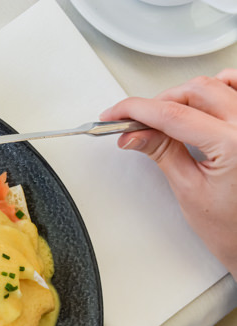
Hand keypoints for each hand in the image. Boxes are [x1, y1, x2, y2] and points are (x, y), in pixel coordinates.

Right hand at [100, 69, 236, 279]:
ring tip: (164, 116)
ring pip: (217, 83)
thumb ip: (161, 152)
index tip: (115, 114)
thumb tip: (133, 134)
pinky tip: (200, 102)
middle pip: (194, 92)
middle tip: (133, 123)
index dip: (136, 110)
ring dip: (185, 94)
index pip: (173, 114)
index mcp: (234, 144)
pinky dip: (218, 87)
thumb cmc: (233, 226)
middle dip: (158, 103)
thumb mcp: (188, 189)